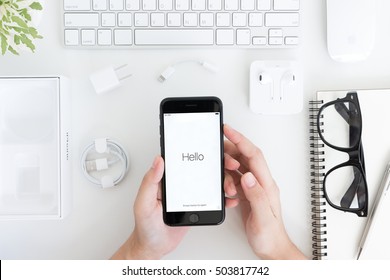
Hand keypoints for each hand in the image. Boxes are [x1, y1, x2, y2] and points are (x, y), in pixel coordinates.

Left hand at [111, 155, 237, 259]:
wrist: (154, 247)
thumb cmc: (145, 226)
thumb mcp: (144, 203)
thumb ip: (150, 182)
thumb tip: (158, 160)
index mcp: (166, 179)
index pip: (185, 159)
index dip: (201, 152)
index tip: (214, 151)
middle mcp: (179, 183)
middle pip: (202, 167)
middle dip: (220, 165)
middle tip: (231, 166)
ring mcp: (189, 193)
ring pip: (210, 181)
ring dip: (224, 181)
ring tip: (230, 188)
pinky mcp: (197, 204)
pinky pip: (212, 198)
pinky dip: (223, 198)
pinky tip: (229, 199)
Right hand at [223, 124, 305, 259]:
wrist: (271, 248)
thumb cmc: (270, 235)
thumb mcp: (263, 216)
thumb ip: (256, 195)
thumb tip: (247, 176)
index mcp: (266, 184)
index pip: (253, 155)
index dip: (240, 140)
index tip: (228, 130)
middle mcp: (260, 182)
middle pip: (243, 157)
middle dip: (229, 153)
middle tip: (217, 155)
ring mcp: (252, 188)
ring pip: (236, 168)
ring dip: (226, 172)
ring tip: (224, 184)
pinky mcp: (246, 194)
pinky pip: (233, 180)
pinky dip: (226, 183)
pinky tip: (226, 194)